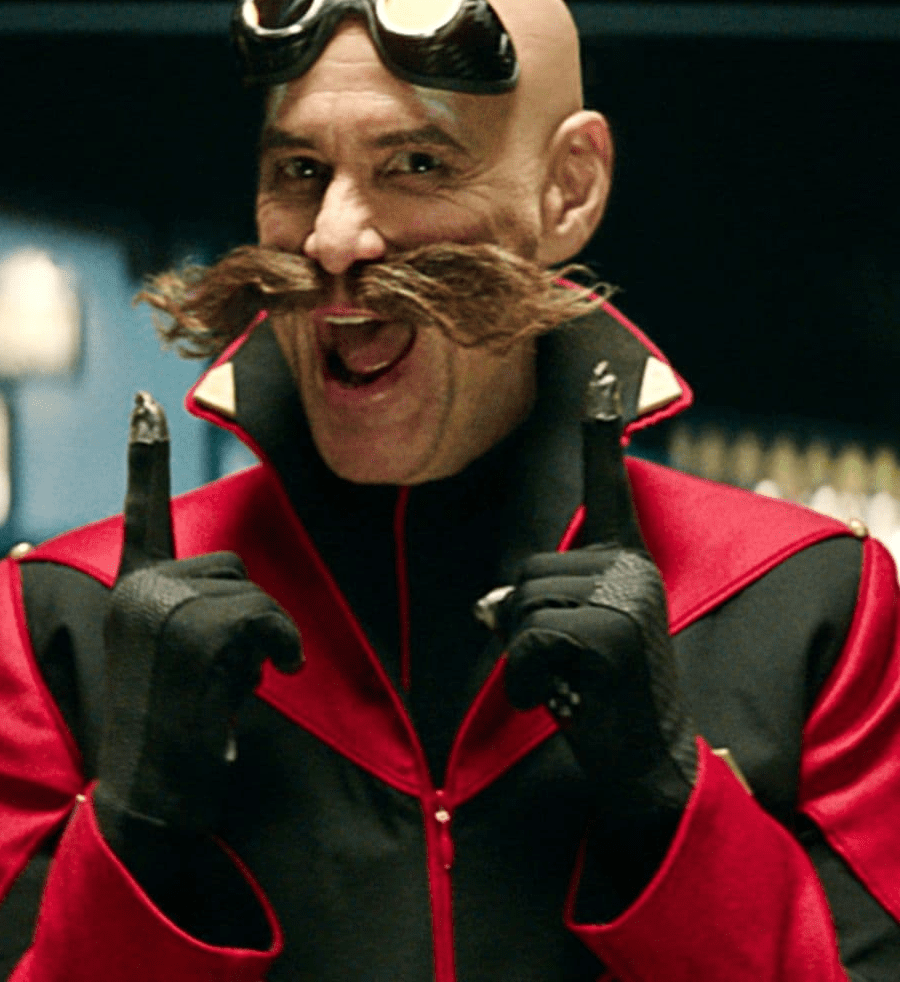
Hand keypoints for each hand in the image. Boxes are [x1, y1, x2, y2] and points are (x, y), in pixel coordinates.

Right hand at [95, 393, 302, 836]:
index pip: (142, 511)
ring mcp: (159, 607)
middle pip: (229, 566)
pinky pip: (265, 620)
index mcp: (127, 591)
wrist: (146, 795)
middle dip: (247, 617)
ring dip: (264, 642)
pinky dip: (277, 652)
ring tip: (230, 688)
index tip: (145, 400)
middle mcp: (135, 590)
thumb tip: (233, 598)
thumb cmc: (168, 734)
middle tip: (226, 674)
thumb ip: (185, 614)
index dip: (145, 455)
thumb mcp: (168, 659)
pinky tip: (251, 688)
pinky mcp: (191, 631)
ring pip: (251, 594)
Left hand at [497, 363, 697, 889]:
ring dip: (523, 655)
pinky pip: (527, 641)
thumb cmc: (597, 693)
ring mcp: (626, 597)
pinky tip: (559, 697)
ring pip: (521, 607)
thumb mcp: (566, 635)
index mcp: (627, 560)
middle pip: (525, 573)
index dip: (600, 436)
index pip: (607, 490)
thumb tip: (489, 607)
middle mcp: (633, 568)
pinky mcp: (610, 632)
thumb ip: (536, 602)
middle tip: (562, 665)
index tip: (600, 378)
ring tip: (565, 680)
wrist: (647, 756)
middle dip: (521, 625)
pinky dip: (525, 678)